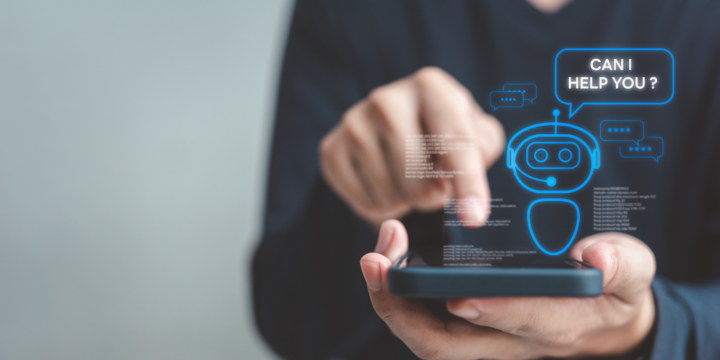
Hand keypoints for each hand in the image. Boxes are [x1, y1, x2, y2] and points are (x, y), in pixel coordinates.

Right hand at [319, 67, 504, 226]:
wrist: (396, 123)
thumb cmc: (445, 132)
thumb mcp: (478, 134)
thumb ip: (483, 155)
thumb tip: (469, 201)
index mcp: (429, 86)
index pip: (454, 142)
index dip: (468, 183)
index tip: (474, 219)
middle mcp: (386, 99)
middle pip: (419, 180)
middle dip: (434, 196)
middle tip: (436, 184)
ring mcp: (354, 123)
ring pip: (391, 197)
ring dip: (407, 202)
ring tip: (409, 179)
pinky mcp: (331, 149)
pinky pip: (365, 204)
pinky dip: (382, 208)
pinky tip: (386, 184)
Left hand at [360, 220, 655, 358]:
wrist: (600, 322)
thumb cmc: (611, 294)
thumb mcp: (633, 275)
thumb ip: (623, 265)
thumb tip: (597, 257)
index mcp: (557, 324)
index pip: (522, 324)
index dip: (493, 313)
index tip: (463, 296)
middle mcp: (509, 339)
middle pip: (446, 344)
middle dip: (405, 309)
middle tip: (379, 262)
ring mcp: (484, 336)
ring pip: (426, 336)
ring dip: (393, 302)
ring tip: (375, 257)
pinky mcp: (468, 325)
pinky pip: (424, 321)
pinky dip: (400, 296)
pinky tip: (387, 260)